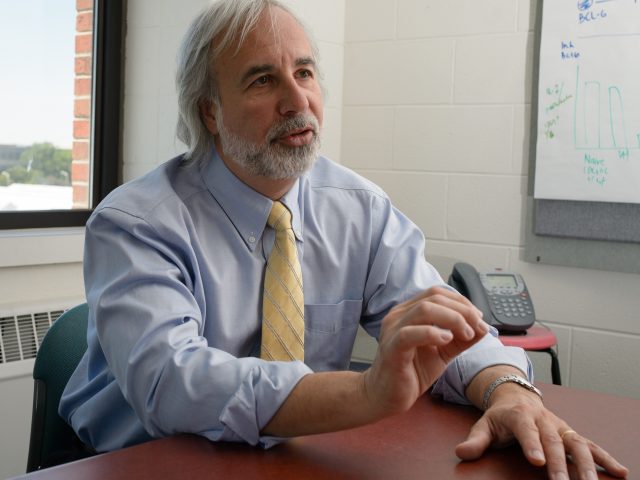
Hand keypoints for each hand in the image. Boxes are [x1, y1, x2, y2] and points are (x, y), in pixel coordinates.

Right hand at [362, 286, 488, 416]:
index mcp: (409, 311)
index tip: (479, 318)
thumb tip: (484, 327)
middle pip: (434, 298)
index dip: (461, 301)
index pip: (437, 293)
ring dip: (453, 319)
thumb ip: (461, 339)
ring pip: (424, 310)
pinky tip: (446, 340)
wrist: (387, 396)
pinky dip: (432, 333)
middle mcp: (399, 315)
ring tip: (466, 334)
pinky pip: (410, 333)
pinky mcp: (392, 348)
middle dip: (463, 310)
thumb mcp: (443, 352)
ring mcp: (393, 330)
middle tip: (478, 327)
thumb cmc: (412, 371)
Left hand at [456, 384, 628, 478]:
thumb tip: (461, 453)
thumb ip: (475, 440)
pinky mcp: (570, 433)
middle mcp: (543, 419)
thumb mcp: (484, 424)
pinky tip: (619, 472)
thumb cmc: (500, 416)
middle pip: (553, 441)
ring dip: (586, 464)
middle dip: (559, 463)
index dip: (532, 444)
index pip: (526, 429)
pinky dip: (605, 457)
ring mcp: (559, 426)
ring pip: (576, 443)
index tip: (537, 461)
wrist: (516, 396)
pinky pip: (589, 445)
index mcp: (519, 415)